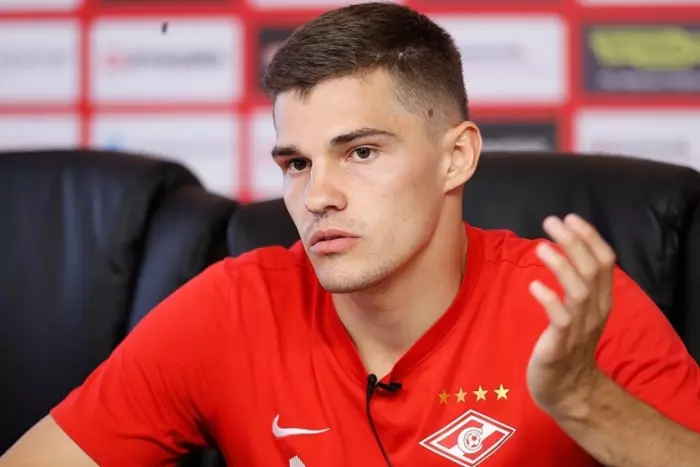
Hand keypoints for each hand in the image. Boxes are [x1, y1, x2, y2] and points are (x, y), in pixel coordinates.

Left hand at [526, 214, 616, 416]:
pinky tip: (533, 286)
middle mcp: (595, 311)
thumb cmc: (568, 345)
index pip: (606, 262)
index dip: (590, 237)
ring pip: (579, 290)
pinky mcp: (560, 344)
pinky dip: (549, 298)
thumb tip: (563, 249)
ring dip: (561, 265)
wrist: (568, 390)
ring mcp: (579, 328)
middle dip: (574, 241)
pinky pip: (560, 318)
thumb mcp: (579, 312)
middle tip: (551, 221)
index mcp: (601, 301)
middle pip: (593, 269)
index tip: (570, 217)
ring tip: (541, 246)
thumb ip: (576, 284)